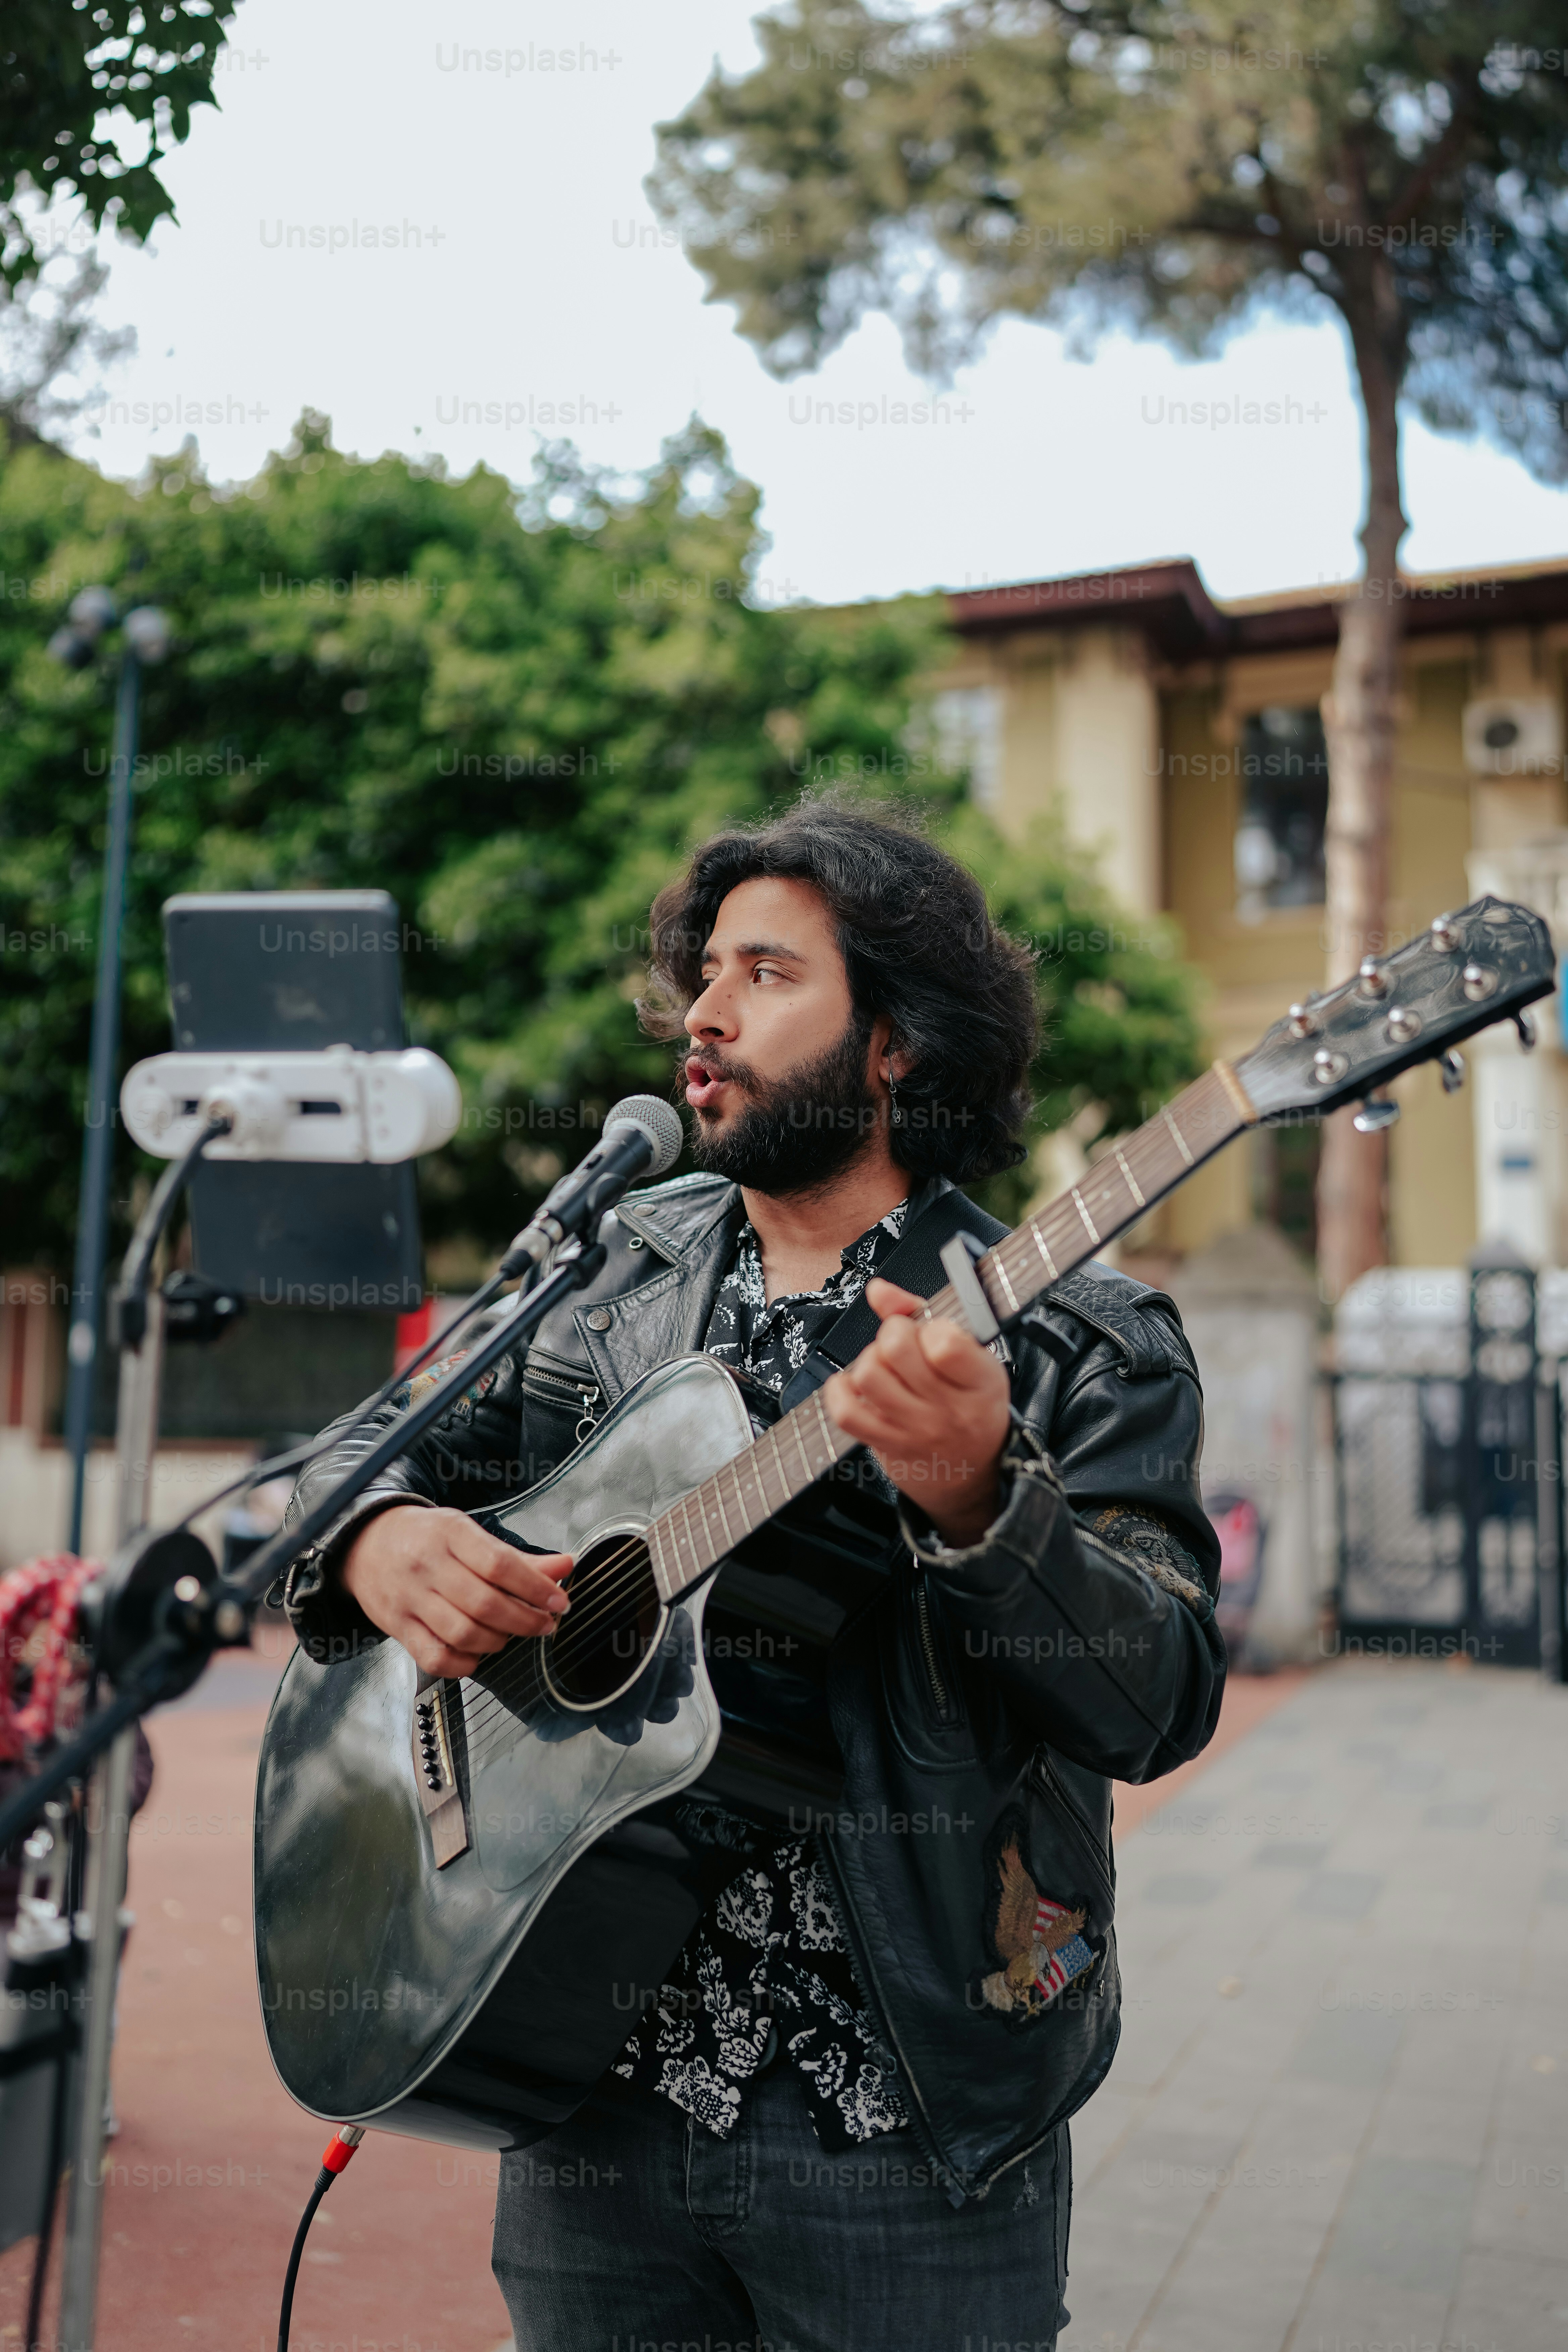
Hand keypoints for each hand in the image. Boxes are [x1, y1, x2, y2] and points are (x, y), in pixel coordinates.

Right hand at [341, 1504, 571, 1679]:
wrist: (365, 1542)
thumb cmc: (425, 1538)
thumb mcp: (468, 1533)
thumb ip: (517, 1556)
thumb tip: (565, 1566)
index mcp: (450, 1534)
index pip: (500, 1565)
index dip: (536, 1587)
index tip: (559, 1601)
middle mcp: (428, 1566)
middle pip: (485, 1604)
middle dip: (525, 1620)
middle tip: (545, 1624)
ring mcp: (409, 1598)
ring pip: (463, 1633)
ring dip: (498, 1641)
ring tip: (509, 1635)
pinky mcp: (397, 1626)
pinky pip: (434, 1657)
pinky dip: (463, 1664)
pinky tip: (477, 1655)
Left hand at [823, 1278, 1010, 1547]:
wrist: (973, 1474)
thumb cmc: (971, 1406)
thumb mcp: (972, 1358)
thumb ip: (924, 1316)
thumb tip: (878, 1290)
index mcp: (980, 1381)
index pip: (945, 1342)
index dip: (929, 1326)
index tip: (932, 1332)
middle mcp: (948, 1409)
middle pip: (897, 1348)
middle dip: (893, 1333)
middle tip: (903, 1343)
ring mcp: (915, 1430)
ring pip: (869, 1374)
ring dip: (870, 1359)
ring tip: (884, 1365)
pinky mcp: (886, 1445)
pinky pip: (847, 1412)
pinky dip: (840, 1390)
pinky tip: (853, 1384)